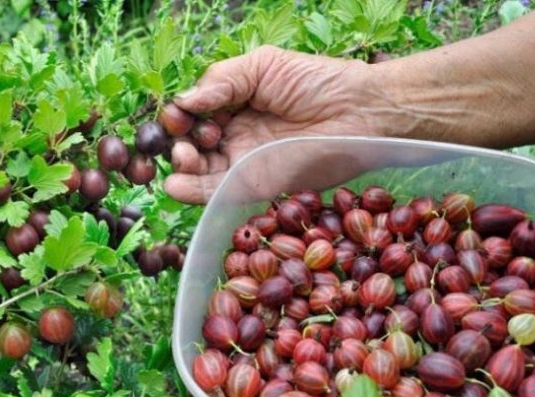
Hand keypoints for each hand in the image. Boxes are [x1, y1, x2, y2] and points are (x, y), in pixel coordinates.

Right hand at [164, 45, 382, 203]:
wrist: (359, 112)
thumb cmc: (317, 82)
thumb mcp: (263, 66)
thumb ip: (222, 80)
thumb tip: (184, 101)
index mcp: (233, 103)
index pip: (193, 112)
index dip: (179, 114)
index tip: (179, 114)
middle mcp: (234, 133)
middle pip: (190, 142)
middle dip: (178, 140)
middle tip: (184, 138)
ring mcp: (243, 161)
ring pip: (198, 168)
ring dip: (181, 164)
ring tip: (183, 155)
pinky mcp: (254, 185)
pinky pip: (216, 192)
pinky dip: (192, 191)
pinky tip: (175, 185)